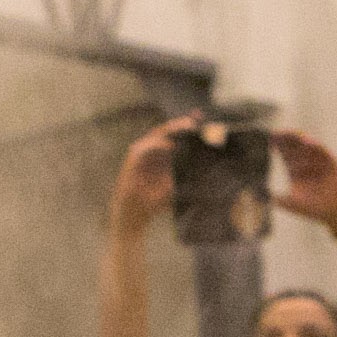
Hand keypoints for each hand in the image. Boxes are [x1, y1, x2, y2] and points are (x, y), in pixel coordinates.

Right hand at [110, 114, 197, 233]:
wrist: (134, 218)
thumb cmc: (153, 204)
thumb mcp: (175, 186)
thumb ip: (184, 174)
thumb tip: (206, 166)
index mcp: (161, 156)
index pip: (173, 136)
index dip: (184, 126)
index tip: (200, 119)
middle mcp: (150, 153)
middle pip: (163, 131)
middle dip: (179, 124)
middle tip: (194, 121)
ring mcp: (139, 157)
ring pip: (153, 136)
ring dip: (169, 130)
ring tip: (186, 127)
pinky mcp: (130, 165)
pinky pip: (142, 150)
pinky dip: (155, 146)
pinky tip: (169, 145)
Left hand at [268, 129, 336, 237]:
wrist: (334, 212)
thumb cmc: (313, 208)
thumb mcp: (293, 204)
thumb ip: (281, 200)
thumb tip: (267, 198)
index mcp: (295, 169)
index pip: (285, 153)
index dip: (278, 146)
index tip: (270, 138)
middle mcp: (307, 162)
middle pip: (295, 146)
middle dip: (286, 138)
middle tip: (277, 132)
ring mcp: (319, 161)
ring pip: (307, 146)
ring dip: (298, 139)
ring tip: (289, 133)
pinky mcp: (331, 162)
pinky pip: (323, 151)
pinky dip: (315, 145)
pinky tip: (307, 141)